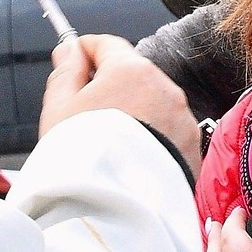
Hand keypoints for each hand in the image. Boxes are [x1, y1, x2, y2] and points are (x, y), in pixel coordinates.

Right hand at [37, 34, 196, 152]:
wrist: (114, 207)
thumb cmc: (82, 157)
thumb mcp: (58, 109)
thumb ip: (65, 72)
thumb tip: (69, 49)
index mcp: (130, 70)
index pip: (108, 44)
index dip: (86, 50)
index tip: (73, 59)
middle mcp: (164, 87)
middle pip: (134, 72)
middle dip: (111, 83)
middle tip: (85, 106)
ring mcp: (182, 117)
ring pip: (154, 102)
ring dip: (134, 110)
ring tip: (108, 138)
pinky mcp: (192, 145)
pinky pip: (168, 130)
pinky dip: (152, 135)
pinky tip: (130, 154)